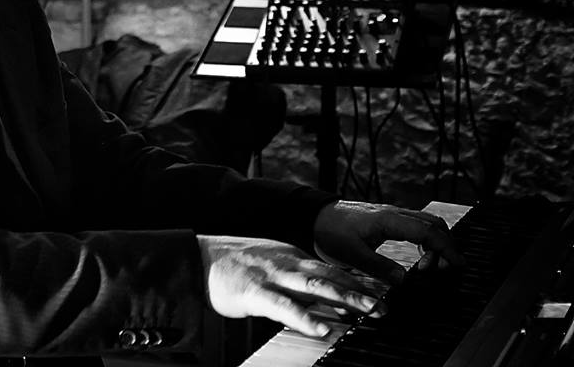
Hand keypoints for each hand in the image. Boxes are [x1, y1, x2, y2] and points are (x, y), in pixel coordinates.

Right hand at [196, 234, 383, 336]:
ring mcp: (272, 276)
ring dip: (346, 298)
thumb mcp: (269, 266)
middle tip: (387, 305)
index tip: (384, 293)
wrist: (198, 257)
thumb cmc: (233, 266)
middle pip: (331, 274)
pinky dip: (305, 317)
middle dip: (362, 290)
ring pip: (316, 285)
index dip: (359, 280)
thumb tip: (321, 298)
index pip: (332, 267)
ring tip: (369, 312)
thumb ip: (294, 279)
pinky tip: (322, 328)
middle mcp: (287, 262)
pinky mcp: (255, 291)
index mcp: (291, 256)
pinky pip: (284, 306)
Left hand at [313, 201, 463, 284]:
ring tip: (430, 268)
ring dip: (436, 243)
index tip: (458, 265)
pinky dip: (426, 240)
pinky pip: (416, 225)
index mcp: (388, 220)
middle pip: (434, 223)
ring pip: (427, 223)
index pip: (428, 231)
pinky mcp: (387, 219)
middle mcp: (393, 213)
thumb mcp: (352, 254)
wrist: (314, 217)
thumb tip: (405, 281)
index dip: (446, 248)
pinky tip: (421, 257)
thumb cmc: (329, 233)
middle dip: (446, 246)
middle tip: (445, 271)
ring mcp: (391, 214)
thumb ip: (379, 267)